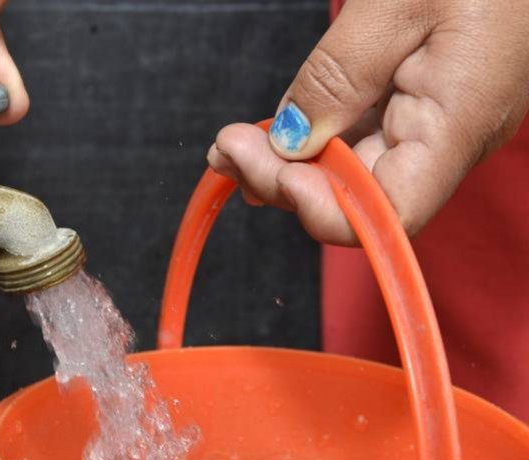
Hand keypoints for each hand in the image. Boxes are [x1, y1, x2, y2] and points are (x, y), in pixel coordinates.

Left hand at [207, 0, 528, 244]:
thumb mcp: (397, 4)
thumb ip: (340, 77)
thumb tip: (290, 144)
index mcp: (457, 125)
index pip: (387, 216)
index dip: (323, 209)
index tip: (272, 170)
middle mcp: (449, 143)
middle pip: (358, 199)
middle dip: (283, 181)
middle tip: (224, 149)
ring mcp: (436, 129)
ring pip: (353, 174)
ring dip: (287, 165)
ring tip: (232, 145)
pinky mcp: (422, 110)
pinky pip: (362, 143)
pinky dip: (313, 141)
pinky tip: (272, 135)